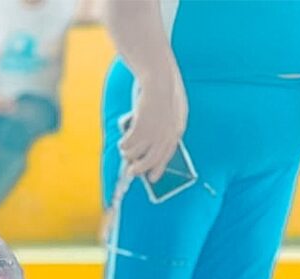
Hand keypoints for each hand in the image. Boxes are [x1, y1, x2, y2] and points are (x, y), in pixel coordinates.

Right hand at [120, 61, 187, 182]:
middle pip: (151, 160)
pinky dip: (123, 144)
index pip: (167, 155)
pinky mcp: (141, 129)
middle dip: (140, 168)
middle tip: (131, 172)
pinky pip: (127, 145)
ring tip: (124, 149)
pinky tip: (123, 141)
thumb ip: (166, 126)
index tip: (152, 178)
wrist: (158, 78)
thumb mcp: (171, 110)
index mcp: (176, 130)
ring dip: (128, 153)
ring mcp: (154, 133)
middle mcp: (167, 135)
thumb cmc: (163, 90)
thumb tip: (152, 144)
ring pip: (136, 154)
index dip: (159, 168)